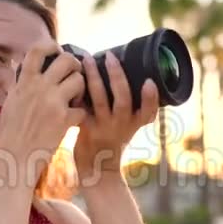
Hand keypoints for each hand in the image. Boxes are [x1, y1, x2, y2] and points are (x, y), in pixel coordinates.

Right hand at [0, 42, 86, 181]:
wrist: (16, 158)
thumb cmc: (11, 132)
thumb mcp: (10, 102)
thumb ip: (18, 82)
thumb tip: (19, 63)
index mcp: (24, 82)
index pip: (37, 50)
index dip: (50, 45)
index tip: (56, 50)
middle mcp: (39, 88)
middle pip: (67, 60)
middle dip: (74, 65)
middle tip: (74, 74)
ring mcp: (53, 103)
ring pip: (79, 81)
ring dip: (80, 88)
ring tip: (74, 98)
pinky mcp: (64, 120)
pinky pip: (82, 108)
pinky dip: (80, 114)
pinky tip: (73, 120)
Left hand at [73, 52, 158, 183]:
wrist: (95, 167)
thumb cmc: (113, 140)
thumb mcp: (129, 126)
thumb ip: (133, 107)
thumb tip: (132, 72)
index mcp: (135, 124)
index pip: (148, 112)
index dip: (151, 98)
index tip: (150, 82)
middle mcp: (121, 126)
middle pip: (123, 100)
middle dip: (118, 76)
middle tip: (111, 56)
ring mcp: (102, 128)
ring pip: (99, 101)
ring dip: (94, 78)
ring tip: (87, 59)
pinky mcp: (84, 129)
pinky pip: (80, 107)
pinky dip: (76, 92)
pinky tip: (71, 77)